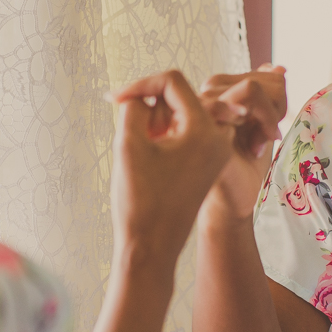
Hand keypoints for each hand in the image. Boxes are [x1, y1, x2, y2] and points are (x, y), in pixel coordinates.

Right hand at [109, 70, 234, 275]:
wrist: (151, 249)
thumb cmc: (140, 201)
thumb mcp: (129, 143)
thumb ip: (133, 106)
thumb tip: (142, 95)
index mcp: (206, 129)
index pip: (173, 82)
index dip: (140, 84)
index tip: (113, 99)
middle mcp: (219, 138)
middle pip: (181, 96)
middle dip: (151, 107)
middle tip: (131, 134)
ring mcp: (216, 152)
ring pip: (184, 113)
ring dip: (158, 120)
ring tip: (140, 145)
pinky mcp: (208, 163)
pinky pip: (188, 132)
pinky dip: (166, 134)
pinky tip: (149, 154)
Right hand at [198, 64, 287, 219]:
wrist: (233, 201)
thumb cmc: (245, 168)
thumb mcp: (263, 126)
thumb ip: (268, 97)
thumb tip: (277, 67)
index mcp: (220, 94)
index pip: (263, 75)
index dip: (278, 99)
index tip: (272, 128)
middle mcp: (208, 95)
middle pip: (259, 77)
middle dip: (276, 106)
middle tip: (267, 136)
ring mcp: (204, 105)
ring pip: (253, 86)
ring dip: (269, 115)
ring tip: (260, 142)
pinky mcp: (206, 118)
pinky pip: (246, 97)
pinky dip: (263, 119)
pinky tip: (256, 145)